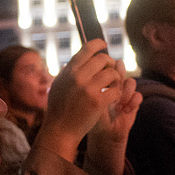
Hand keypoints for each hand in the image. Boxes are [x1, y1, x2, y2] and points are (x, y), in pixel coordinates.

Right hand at [34, 39, 121, 162]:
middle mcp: (78, 76)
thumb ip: (66, 72)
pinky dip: (117, 94)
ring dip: (115, 79)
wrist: (60, 130)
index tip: (104, 44)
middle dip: (109, 64)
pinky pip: (116, 91)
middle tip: (110, 71)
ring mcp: (88, 89)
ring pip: (112, 74)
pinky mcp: (98, 102)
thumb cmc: (58, 108)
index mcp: (70, 70)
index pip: (88, 48)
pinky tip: (112, 98)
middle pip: (103, 59)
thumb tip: (71, 62)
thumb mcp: (58, 85)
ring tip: (112, 85)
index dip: (99, 44)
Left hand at [86, 60, 141, 174]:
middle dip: (116, 77)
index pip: (104, 64)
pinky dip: (133, 102)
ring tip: (117, 105)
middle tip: (110, 88)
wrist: (100, 134)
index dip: (104, 68)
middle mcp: (113, 83)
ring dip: (125, 92)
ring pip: (130, 82)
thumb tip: (65, 65)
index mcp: (100, 78)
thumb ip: (77, 83)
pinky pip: (138, 96)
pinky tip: (124, 110)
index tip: (97, 79)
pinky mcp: (133, 103)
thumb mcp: (80, 100)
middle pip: (119, 69)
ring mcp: (124, 92)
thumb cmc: (86, 117)